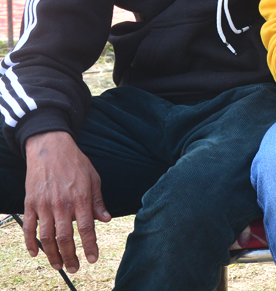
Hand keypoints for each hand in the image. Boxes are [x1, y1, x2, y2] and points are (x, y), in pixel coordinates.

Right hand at [23, 131, 110, 273]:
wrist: (50, 148)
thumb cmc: (76, 163)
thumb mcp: (94, 178)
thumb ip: (98, 201)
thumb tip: (105, 219)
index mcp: (81, 198)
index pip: (86, 228)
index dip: (90, 246)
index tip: (92, 259)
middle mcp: (62, 204)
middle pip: (65, 237)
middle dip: (70, 256)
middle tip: (74, 268)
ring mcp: (44, 205)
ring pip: (46, 236)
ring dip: (52, 254)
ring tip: (58, 265)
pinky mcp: (30, 203)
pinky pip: (28, 227)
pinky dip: (31, 242)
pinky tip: (36, 252)